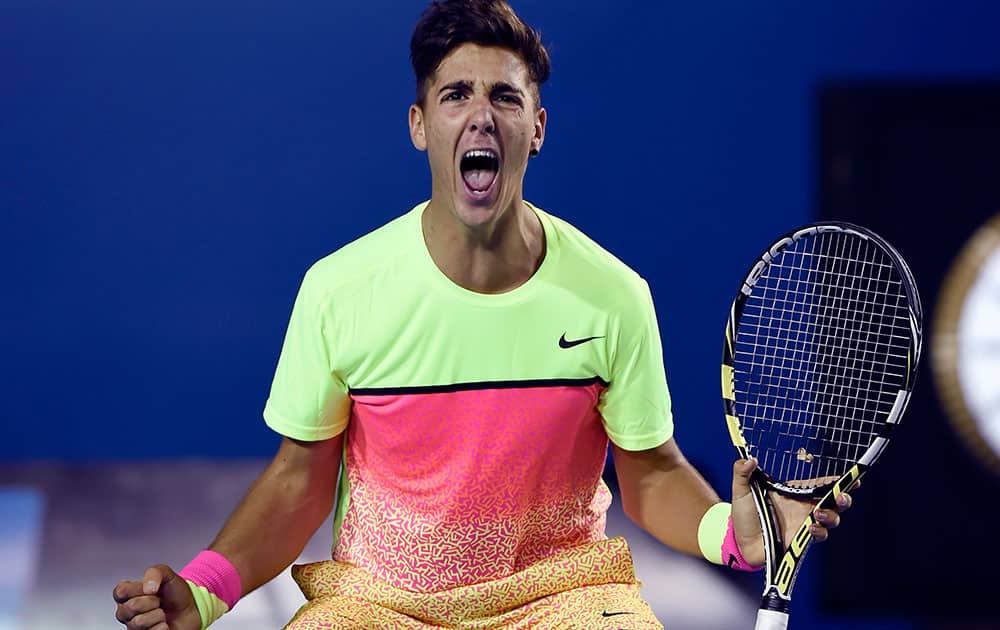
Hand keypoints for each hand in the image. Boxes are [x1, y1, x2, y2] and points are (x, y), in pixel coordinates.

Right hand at [113, 564, 200, 629]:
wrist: (190, 610)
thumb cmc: (176, 594)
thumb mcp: (166, 574)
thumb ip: (154, 573)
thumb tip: (147, 587)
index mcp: (129, 594)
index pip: (120, 591)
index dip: (138, 589)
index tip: (151, 588)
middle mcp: (128, 612)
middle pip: (130, 607)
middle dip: (151, 602)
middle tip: (159, 601)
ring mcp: (134, 626)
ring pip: (138, 622)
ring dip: (157, 615)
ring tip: (162, 613)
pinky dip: (161, 627)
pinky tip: (164, 624)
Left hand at [730, 458, 856, 566]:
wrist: (739, 540)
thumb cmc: (743, 514)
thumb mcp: (741, 490)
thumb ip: (742, 473)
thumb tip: (749, 460)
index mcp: (795, 492)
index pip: (821, 484)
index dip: (838, 481)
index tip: (854, 476)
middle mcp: (804, 507)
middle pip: (834, 502)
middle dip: (844, 498)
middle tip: (843, 496)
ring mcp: (804, 523)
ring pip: (831, 519)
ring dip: (831, 516)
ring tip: (818, 513)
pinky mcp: (801, 539)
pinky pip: (818, 536)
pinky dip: (818, 531)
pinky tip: (810, 527)